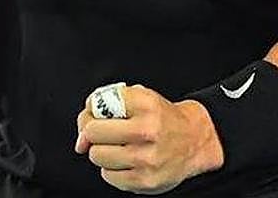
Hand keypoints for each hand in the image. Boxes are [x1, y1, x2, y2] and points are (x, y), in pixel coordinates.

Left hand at [75, 84, 223, 194]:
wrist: (195, 141)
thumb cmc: (162, 119)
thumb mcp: (142, 96)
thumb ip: (110, 101)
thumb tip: (82, 132)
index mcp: (145, 104)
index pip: (98, 103)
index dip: (92, 109)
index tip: (96, 114)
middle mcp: (147, 130)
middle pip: (93, 132)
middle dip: (91, 133)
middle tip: (101, 134)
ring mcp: (146, 157)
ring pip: (98, 156)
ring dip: (101, 152)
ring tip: (117, 147)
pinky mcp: (145, 180)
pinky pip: (109, 176)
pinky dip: (111, 169)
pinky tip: (125, 161)